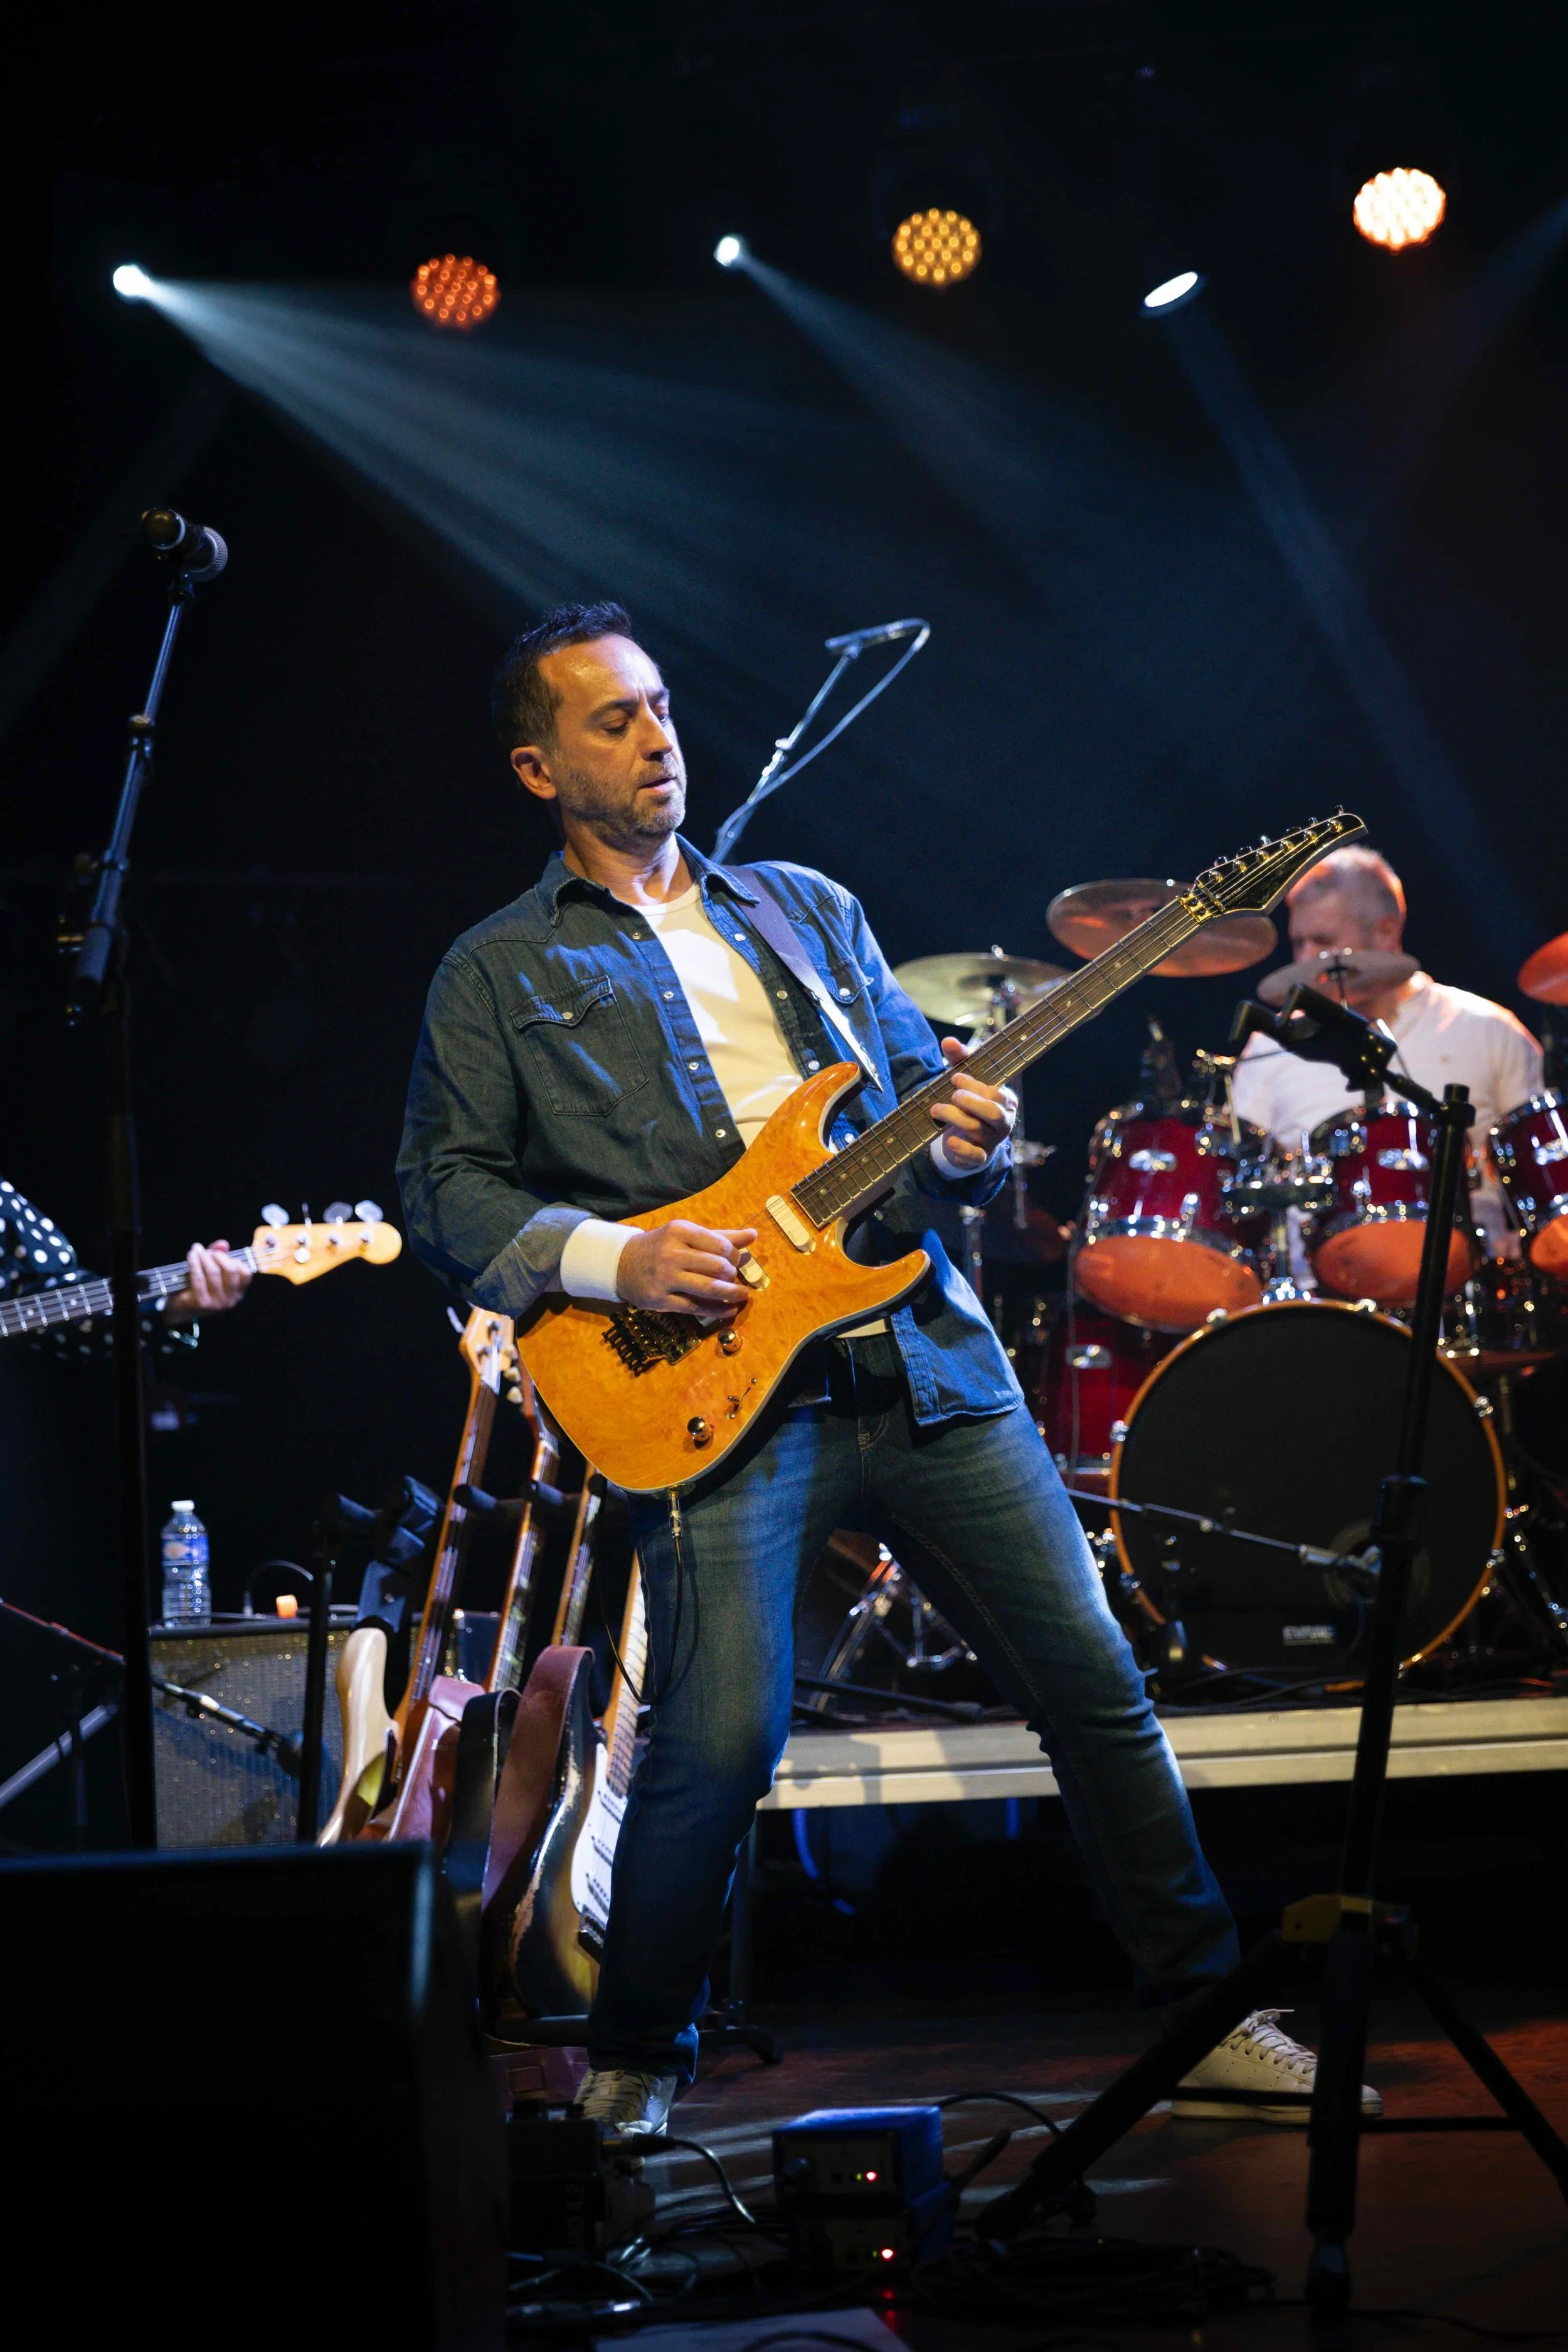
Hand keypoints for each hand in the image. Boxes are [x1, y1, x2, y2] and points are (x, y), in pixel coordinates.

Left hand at [165, 1240, 253, 1325]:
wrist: (182, 1310)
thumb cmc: (200, 1288)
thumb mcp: (213, 1273)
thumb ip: (220, 1257)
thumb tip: (223, 1244)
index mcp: (237, 1293)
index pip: (246, 1273)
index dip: (235, 1260)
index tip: (222, 1255)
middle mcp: (230, 1300)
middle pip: (231, 1270)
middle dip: (219, 1256)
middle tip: (208, 1253)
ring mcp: (216, 1303)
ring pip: (213, 1271)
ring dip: (204, 1257)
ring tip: (196, 1252)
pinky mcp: (201, 1303)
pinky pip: (198, 1277)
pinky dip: (194, 1262)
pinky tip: (191, 1255)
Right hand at [616, 1220, 758, 1317]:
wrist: (622, 1263)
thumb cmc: (661, 1246)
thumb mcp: (686, 1235)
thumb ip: (720, 1236)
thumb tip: (753, 1235)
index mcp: (680, 1231)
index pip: (721, 1245)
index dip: (734, 1256)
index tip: (734, 1261)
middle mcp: (671, 1253)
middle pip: (717, 1267)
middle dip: (732, 1275)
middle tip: (734, 1278)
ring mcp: (665, 1278)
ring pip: (709, 1288)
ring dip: (732, 1294)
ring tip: (742, 1296)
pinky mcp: (660, 1300)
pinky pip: (696, 1307)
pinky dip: (718, 1310)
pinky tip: (729, 1309)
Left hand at [929, 1036, 1017, 1169]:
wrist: (966, 1135)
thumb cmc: (969, 1100)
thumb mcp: (965, 1077)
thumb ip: (959, 1058)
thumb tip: (948, 1041)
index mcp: (1005, 1100)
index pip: (995, 1092)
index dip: (974, 1085)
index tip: (954, 1078)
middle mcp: (1003, 1121)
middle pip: (993, 1113)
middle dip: (971, 1103)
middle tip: (952, 1095)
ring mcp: (992, 1140)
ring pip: (979, 1130)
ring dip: (955, 1118)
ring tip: (936, 1109)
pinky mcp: (980, 1156)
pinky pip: (976, 1155)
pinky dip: (962, 1149)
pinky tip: (949, 1140)